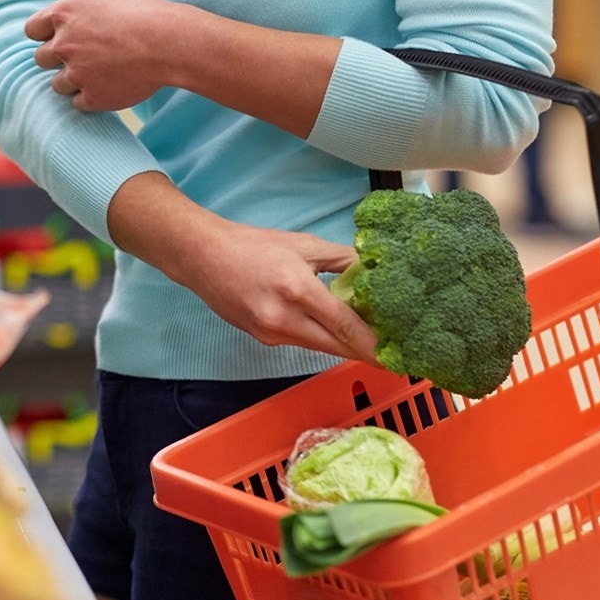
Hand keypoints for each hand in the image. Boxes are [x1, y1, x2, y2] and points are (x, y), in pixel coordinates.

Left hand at [25, 0, 181, 111]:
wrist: (170, 43)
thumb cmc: (147, 14)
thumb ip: (85, 11)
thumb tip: (79, 17)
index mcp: (64, 13)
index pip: (32, 29)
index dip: (45, 35)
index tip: (58, 38)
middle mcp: (63, 44)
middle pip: (41, 59)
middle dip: (57, 59)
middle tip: (82, 58)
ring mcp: (75, 73)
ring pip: (58, 85)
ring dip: (73, 81)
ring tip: (100, 74)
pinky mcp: (92, 98)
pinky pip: (79, 103)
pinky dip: (91, 98)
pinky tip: (109, 88)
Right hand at [176, 219, 378, 362]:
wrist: (204, 258)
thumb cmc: (253, 246)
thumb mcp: (304, 245)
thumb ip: (342, 260)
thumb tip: (373, 270)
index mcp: (297, 290)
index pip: (344, 324)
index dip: (372, 342)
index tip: (395, 352)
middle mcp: (284, 319)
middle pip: (335, 346)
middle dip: (365, 351)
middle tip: (392, 354)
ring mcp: (271, 333)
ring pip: (319, 346)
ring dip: (343, 345)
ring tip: (369, 340)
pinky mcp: (263, 339)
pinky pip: (302, 342)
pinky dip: (321, 338)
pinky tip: (333, 331)